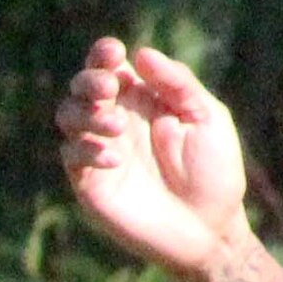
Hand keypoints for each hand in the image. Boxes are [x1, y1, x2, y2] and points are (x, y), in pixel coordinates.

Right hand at [57, 38, 250, 275]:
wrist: (210, 229)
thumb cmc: (215, 172)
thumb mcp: (207, 118)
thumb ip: (178, 84)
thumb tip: (140, 54)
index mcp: (142, 99)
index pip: (110, 67)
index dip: (103, 55)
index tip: (113, 52)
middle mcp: (116, 120)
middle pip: (82, 87)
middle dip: (89, 80)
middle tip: (108, 88)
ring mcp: (100, 151)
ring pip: (68, 116)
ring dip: (86, 113)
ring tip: (116, 126)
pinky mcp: (90, 183)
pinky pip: (71, 156)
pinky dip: (87, 150)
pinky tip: (116, 159)